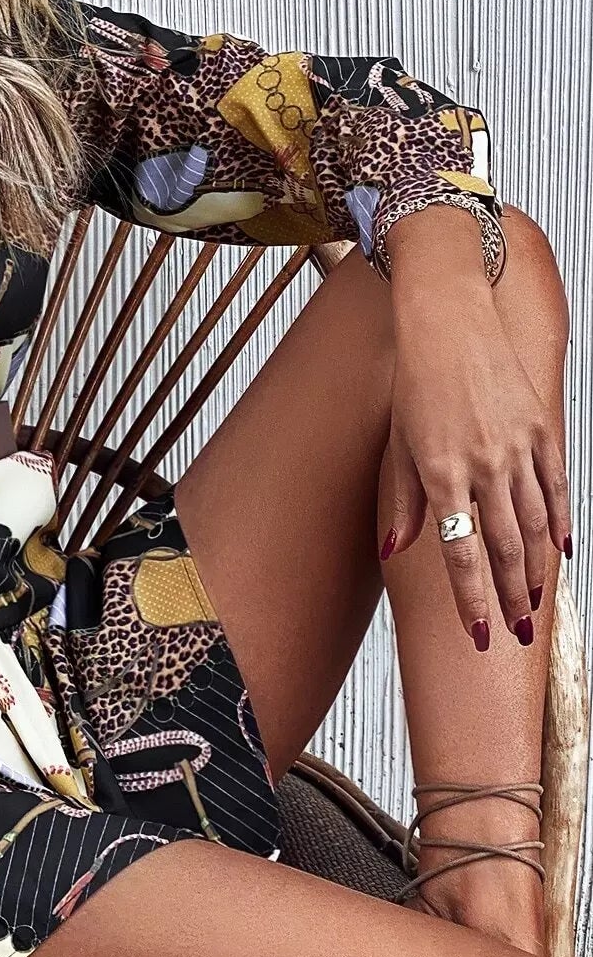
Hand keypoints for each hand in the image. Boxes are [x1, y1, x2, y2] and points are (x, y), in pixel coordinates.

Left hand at [377, 267, 570, 644]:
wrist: (449, 324)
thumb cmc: (417, 384)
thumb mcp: (399, 444)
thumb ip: (402, 501)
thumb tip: (395, 549)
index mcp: (441, 473)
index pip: (459, 554)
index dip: (473, 599)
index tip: (481, 633)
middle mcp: (482, 465)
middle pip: (503, 548)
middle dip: (510, 596)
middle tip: (516, 630)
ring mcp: (516, 447)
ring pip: (535, 524)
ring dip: (534, 569)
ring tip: (534, 601)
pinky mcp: (540, 429)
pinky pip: (556, 487)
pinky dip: (561, 523)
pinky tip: (561, 552)